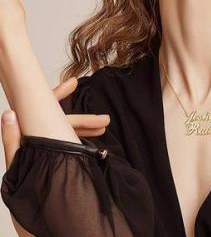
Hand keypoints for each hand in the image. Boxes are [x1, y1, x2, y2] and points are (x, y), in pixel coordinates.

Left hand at [1, 76, 109, 236]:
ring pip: (67, 136)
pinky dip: (83, 144)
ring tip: (105, 130)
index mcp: (26, 148)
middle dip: (82, 119)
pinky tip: (96, 145)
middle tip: (105, 121)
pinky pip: (71, 149)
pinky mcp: (59, 170)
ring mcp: (49, 160)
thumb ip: (15, 145)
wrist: (58, 236)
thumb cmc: (34, 215)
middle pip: (58, 125)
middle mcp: (37, 151)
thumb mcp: (21, 177)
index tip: (73, 83)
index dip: (54, 97)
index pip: (38, 114)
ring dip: (85, 131)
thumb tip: (9, 113)